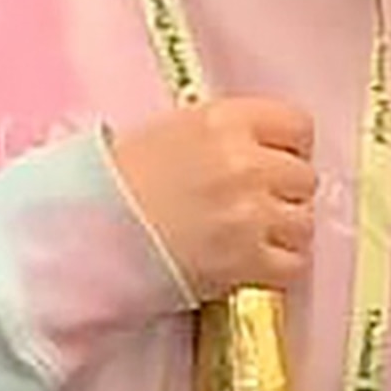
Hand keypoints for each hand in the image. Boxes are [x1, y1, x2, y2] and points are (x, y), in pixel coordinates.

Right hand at [107, 99, 317, 298]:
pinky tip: (250, 265)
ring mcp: (250, 214)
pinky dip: (277, 269)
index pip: (298, 125)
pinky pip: (293, 265)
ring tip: (251, 239)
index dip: (288, 148)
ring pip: (304, 223)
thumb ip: (221, 136)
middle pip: (305, 178)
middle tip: (254, 207)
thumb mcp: (168, 133)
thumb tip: (257, 148)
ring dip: (284, 233)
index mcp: (224, 121)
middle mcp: (245, 163)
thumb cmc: (112, 184)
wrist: (85, 237)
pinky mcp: (248, 261)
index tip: (272, 163)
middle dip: (284, 194)